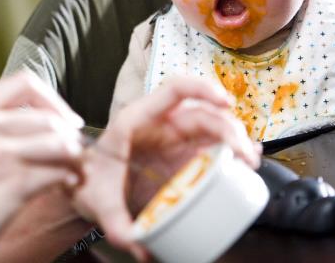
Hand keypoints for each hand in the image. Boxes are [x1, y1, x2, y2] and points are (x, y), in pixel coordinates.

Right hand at [0, 72, 84, 262]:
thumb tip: (40, 118)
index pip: (25, 82)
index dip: (52, 99)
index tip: (62, 119)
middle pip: (48, 116)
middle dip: (69, 134)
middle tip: (75, 149)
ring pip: (59, 142)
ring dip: (73, 156)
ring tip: (73, 166)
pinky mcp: (12, 183)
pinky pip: (57, 172)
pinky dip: (67, 177)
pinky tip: (64, 184)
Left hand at [71, 76, 260, 260]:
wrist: (85, 187)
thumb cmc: (90, 184)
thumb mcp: (100, 205)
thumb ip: (117, 226)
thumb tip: (142, 250)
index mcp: (137, 120)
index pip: (174, 89)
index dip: (203, 89)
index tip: (226, 102)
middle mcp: (159, 123)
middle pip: (202, 112)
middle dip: (229, 128)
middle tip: (244, 155)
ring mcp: (172, 137)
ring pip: (212, 125)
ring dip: (235, 138)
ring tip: (249, 159)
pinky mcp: (181, 152)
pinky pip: (211, 143)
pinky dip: (231, 148)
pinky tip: (244, 160)